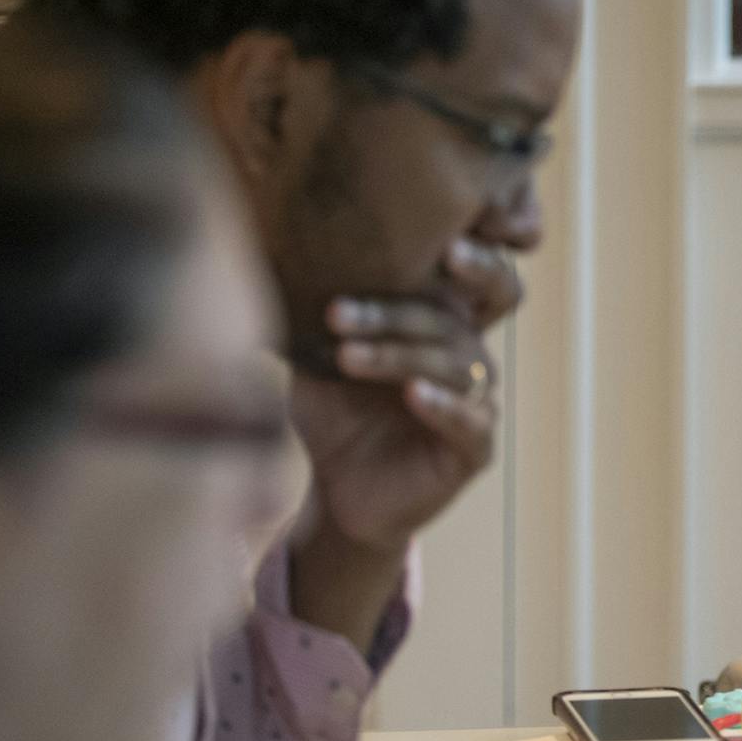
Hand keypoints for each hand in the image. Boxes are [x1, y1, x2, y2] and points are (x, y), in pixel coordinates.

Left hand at [291, 237, 521, 553]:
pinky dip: (443, 406)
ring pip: (453, 367)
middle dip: (392, 315)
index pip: (461, 283)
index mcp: (438, 326)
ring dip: (398, 357)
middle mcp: (467, 358)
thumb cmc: (332, 418)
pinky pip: (470, 422)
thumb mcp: (316, 362)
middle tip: (338, 313)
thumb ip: (309, 318)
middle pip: (445, 323)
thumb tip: (264, 258)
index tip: (436, 244)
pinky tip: (412, 394)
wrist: (338, 497)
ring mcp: (477, 403)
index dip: (471, 259)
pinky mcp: (475, 450)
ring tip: (348, 357)